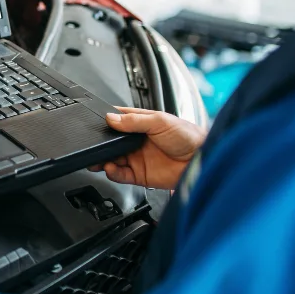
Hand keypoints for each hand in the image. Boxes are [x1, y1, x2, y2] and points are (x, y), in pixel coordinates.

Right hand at [92, 107, 206, 189]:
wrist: (201, 160)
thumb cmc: (188, 137)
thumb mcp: (160, 121)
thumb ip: (134, 120)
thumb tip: (112, 118)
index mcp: (140, 124)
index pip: (117, 121)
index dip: (106, 122)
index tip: (96, 125)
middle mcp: (136, 141)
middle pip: (110, 143)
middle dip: (100, 145)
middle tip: (93, 146)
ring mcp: (136, 158)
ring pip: (111, 159)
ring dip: (102, 160)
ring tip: (99, 159)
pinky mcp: (139, 175)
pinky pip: (120, 175)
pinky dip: (112, 173)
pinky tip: (111, 168)